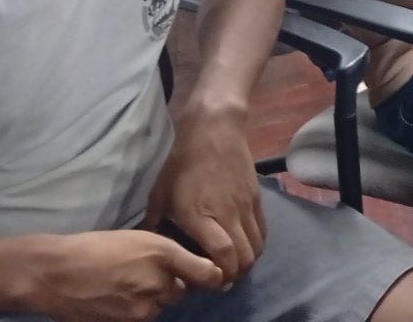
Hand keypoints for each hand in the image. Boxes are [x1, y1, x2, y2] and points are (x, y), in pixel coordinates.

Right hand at [14, 230, 225, 321]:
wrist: (55, 273)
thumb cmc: (94, 247)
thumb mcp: (137, 238)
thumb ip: (165, 254)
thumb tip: (186, 269)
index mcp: (163, 252)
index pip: (206, 273)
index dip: (213, 278)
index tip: (216, 279)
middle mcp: (158, 281)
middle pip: (179, 292)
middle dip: (168, 286)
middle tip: (142, 276)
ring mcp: (142, 307)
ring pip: (159, 307)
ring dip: (150, 300)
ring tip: (123, 286)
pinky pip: (141, 318)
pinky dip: (133, 311)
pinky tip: (114, 299)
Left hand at [142, 114, 262, 285]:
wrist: (214, 130)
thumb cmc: (182, 162)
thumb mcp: (159, 193)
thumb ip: (154, 222)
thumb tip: (149, 244)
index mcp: (199, 216)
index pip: (222, 254)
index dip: (219, 275)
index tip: (209, 281)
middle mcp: (227, 215)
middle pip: (244, 257)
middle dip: (234, 275)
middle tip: (221, 277)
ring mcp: (245, 207)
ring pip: (256, 247)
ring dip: (247, 261)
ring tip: (233, 264)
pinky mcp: (257, 198)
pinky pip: (263, 230)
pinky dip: (256, 244)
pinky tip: (244, 245)